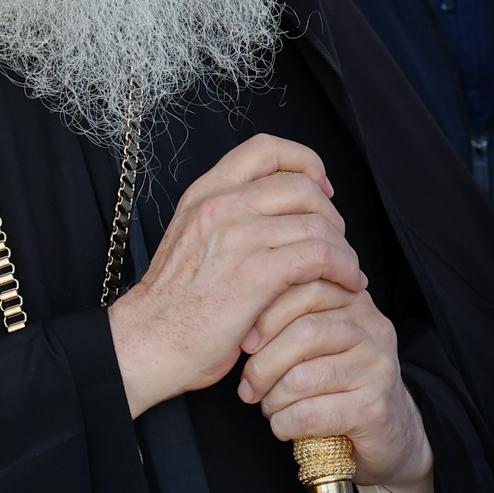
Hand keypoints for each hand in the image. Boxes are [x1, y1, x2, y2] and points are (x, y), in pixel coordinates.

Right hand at [109, 135, 364, 417]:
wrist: (146, 343)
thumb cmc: (173, 304)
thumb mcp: (193, 239)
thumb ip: (231, 218)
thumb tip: (282, 214)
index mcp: (205, 193)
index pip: (266, 149)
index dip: (304, 162)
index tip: (320, 188)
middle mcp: (221, 206)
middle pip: (302, 187)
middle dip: (331, 216)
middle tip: (336, 244)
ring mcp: (238, 237)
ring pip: (318, 223)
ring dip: (343, 249)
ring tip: (347, 271)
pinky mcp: (256, 274)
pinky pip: (320, 256)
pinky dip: (344, 269)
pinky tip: (346, 284)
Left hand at [239, 280, 434, 492]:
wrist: (390, 432)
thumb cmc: (342, 384)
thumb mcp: (323, 342)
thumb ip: (295, 319)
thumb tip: (242, 323)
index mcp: (356, 303)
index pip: (307, 289)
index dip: (267, 315)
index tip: (246, 343)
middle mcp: (372, 329)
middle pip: (302, 333)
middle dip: (262, 365)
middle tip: (249, 387)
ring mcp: (377, 368)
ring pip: (301, 378)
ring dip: (272, 400)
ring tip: (270, 407)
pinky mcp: (374, 408)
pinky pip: (309, 414)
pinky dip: (284, 424)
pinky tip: (285, 426)